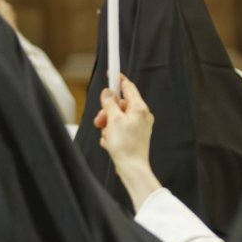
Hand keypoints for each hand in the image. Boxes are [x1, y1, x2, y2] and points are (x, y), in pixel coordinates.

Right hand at [94, 77, 160, 210]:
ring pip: (117, 118)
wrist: (133, 169)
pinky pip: (119, 129)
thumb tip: (108, 92)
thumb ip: (110, 103)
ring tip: (107, 137)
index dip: (117, 80)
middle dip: (107, 112)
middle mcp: (142, 115)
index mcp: (139, 108)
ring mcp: (139, 126)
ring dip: (108, 126)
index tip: (110, 73)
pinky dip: (112, 135)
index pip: (128, 87)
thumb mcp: (113, 120)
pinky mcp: (135, 137)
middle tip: (100, 121)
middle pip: (119, 104)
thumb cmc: (125, 145)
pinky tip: (110, 143)